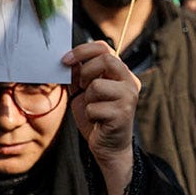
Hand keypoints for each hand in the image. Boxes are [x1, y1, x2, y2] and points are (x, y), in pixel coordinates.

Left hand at [64, 41, 138, 194]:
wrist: (107, 146)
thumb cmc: (97, 117)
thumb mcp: (85, 91)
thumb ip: (79, 74)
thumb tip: (68, 60)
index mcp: (121, 73)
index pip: (105, 48)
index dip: (83, 50)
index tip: (65, 60)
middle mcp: (130, 82)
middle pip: (106, 60)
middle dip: (85, 73)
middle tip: (81, 87)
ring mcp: (128, 97)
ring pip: (97, 86)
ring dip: (87, 99)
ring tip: (94, 108)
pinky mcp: (123, 114)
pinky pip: (94, 107)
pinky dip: (90, 115)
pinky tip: (98, 121)